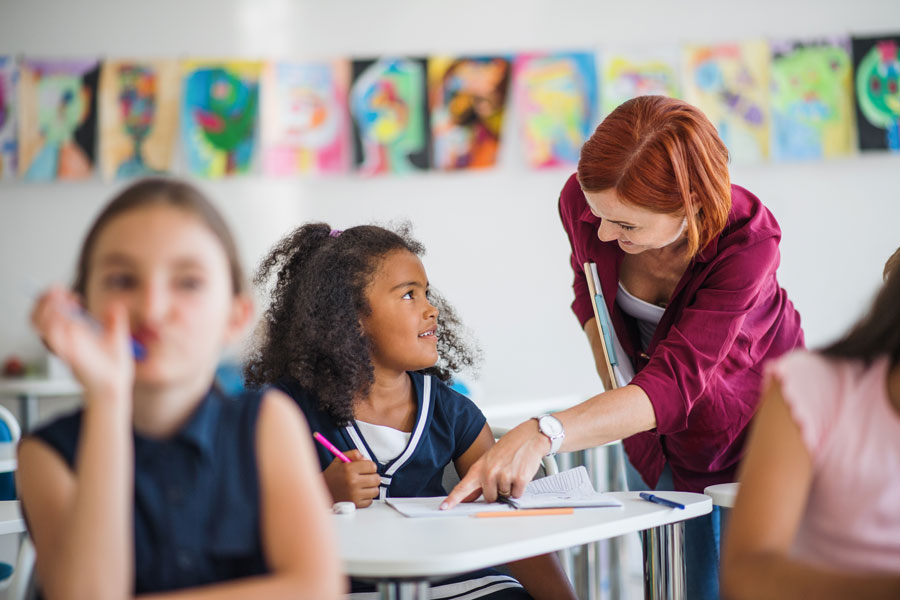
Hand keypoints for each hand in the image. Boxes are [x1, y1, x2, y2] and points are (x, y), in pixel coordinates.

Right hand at [30, 287, 133, 402]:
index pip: (51, 312)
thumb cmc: (114, 366)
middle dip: (44, 299)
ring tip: (61, 299)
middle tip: (59, 291)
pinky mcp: (69, 355)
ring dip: (46, 308)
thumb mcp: (117, 336)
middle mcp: (65, 338)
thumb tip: (115, 304)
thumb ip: (115, 320)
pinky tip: (68, 319)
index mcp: (73, 332)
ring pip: (40, 324)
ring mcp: (65, 346)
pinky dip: (54, 326)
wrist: (118, 384)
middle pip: (39, 315)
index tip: (73, 294)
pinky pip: (52, 339)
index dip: (56, 298)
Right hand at [322, 450, 380, 507]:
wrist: (322, 490)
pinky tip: (360, 493)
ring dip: (371, 487)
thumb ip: (353, 454)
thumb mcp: (340, 459)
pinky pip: (370, 500)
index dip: (370, 466)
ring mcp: (354, 494)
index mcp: (349, 469)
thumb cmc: (332, 475)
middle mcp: (352, 482)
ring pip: (375, 490)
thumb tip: (365, 458)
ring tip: (363, 485)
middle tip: (366, 477)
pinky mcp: (355, 504)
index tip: (366, 468)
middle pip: (376, 479)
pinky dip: (367, 497)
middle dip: (372, 476)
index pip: (372, 466)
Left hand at [442, 420, 548, 508]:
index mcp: (479, 468)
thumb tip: (468, 498)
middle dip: (497, 491)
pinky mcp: (519, 479)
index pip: (462, 487)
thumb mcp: (489, 461)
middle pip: (489, 498)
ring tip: (512, 471)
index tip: (444, 507)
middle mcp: (490, 473)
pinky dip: (520, 488)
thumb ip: (479, 481)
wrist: (528, 437)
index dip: (453, 499)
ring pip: (505, 496)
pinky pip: (517, 494)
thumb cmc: (509, 447)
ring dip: (510, 488)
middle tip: (503, 475)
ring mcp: (504, 476)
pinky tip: (520, 473)